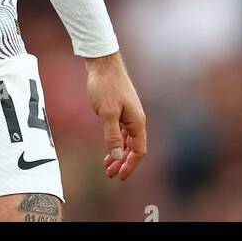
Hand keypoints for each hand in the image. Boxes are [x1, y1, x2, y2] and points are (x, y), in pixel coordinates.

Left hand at [84, 51, 146, 180]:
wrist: (103, 63)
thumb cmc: (106, 86)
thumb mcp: (107, 114)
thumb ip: (113, 136)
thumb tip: (118, 157)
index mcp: (137, 121)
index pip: (139, 150)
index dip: (130, 165)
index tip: (120, 176)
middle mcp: (136, 119)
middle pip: (134, 147)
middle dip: (123, 163)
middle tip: (110, 175)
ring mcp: (129, 114)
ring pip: (127, 140)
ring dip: (118, 154)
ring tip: (107, 166)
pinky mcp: (121, 109)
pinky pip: (121, 132)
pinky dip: (115, 142)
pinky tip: (108, 149)